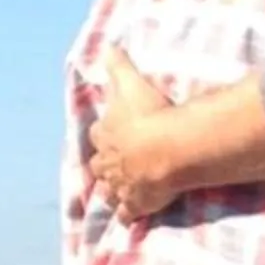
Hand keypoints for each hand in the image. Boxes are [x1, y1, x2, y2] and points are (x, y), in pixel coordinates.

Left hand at [87, 47, 182, 220]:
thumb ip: (118, 65)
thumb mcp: (130, 83)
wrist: (167, 149)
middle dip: (103, 165)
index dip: (104, 132)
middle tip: (111, 165)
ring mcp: (121, 184)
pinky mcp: (136, 203)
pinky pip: (126, 214)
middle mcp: (108, 161)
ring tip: (115, 192)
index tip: (108, 132)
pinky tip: (127, 218)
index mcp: (106, 133)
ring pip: (109, 191)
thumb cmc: (149, 115)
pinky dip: (126, 215)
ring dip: (111, 190)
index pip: (98, 133)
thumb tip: (108, 46)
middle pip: (99, 165)